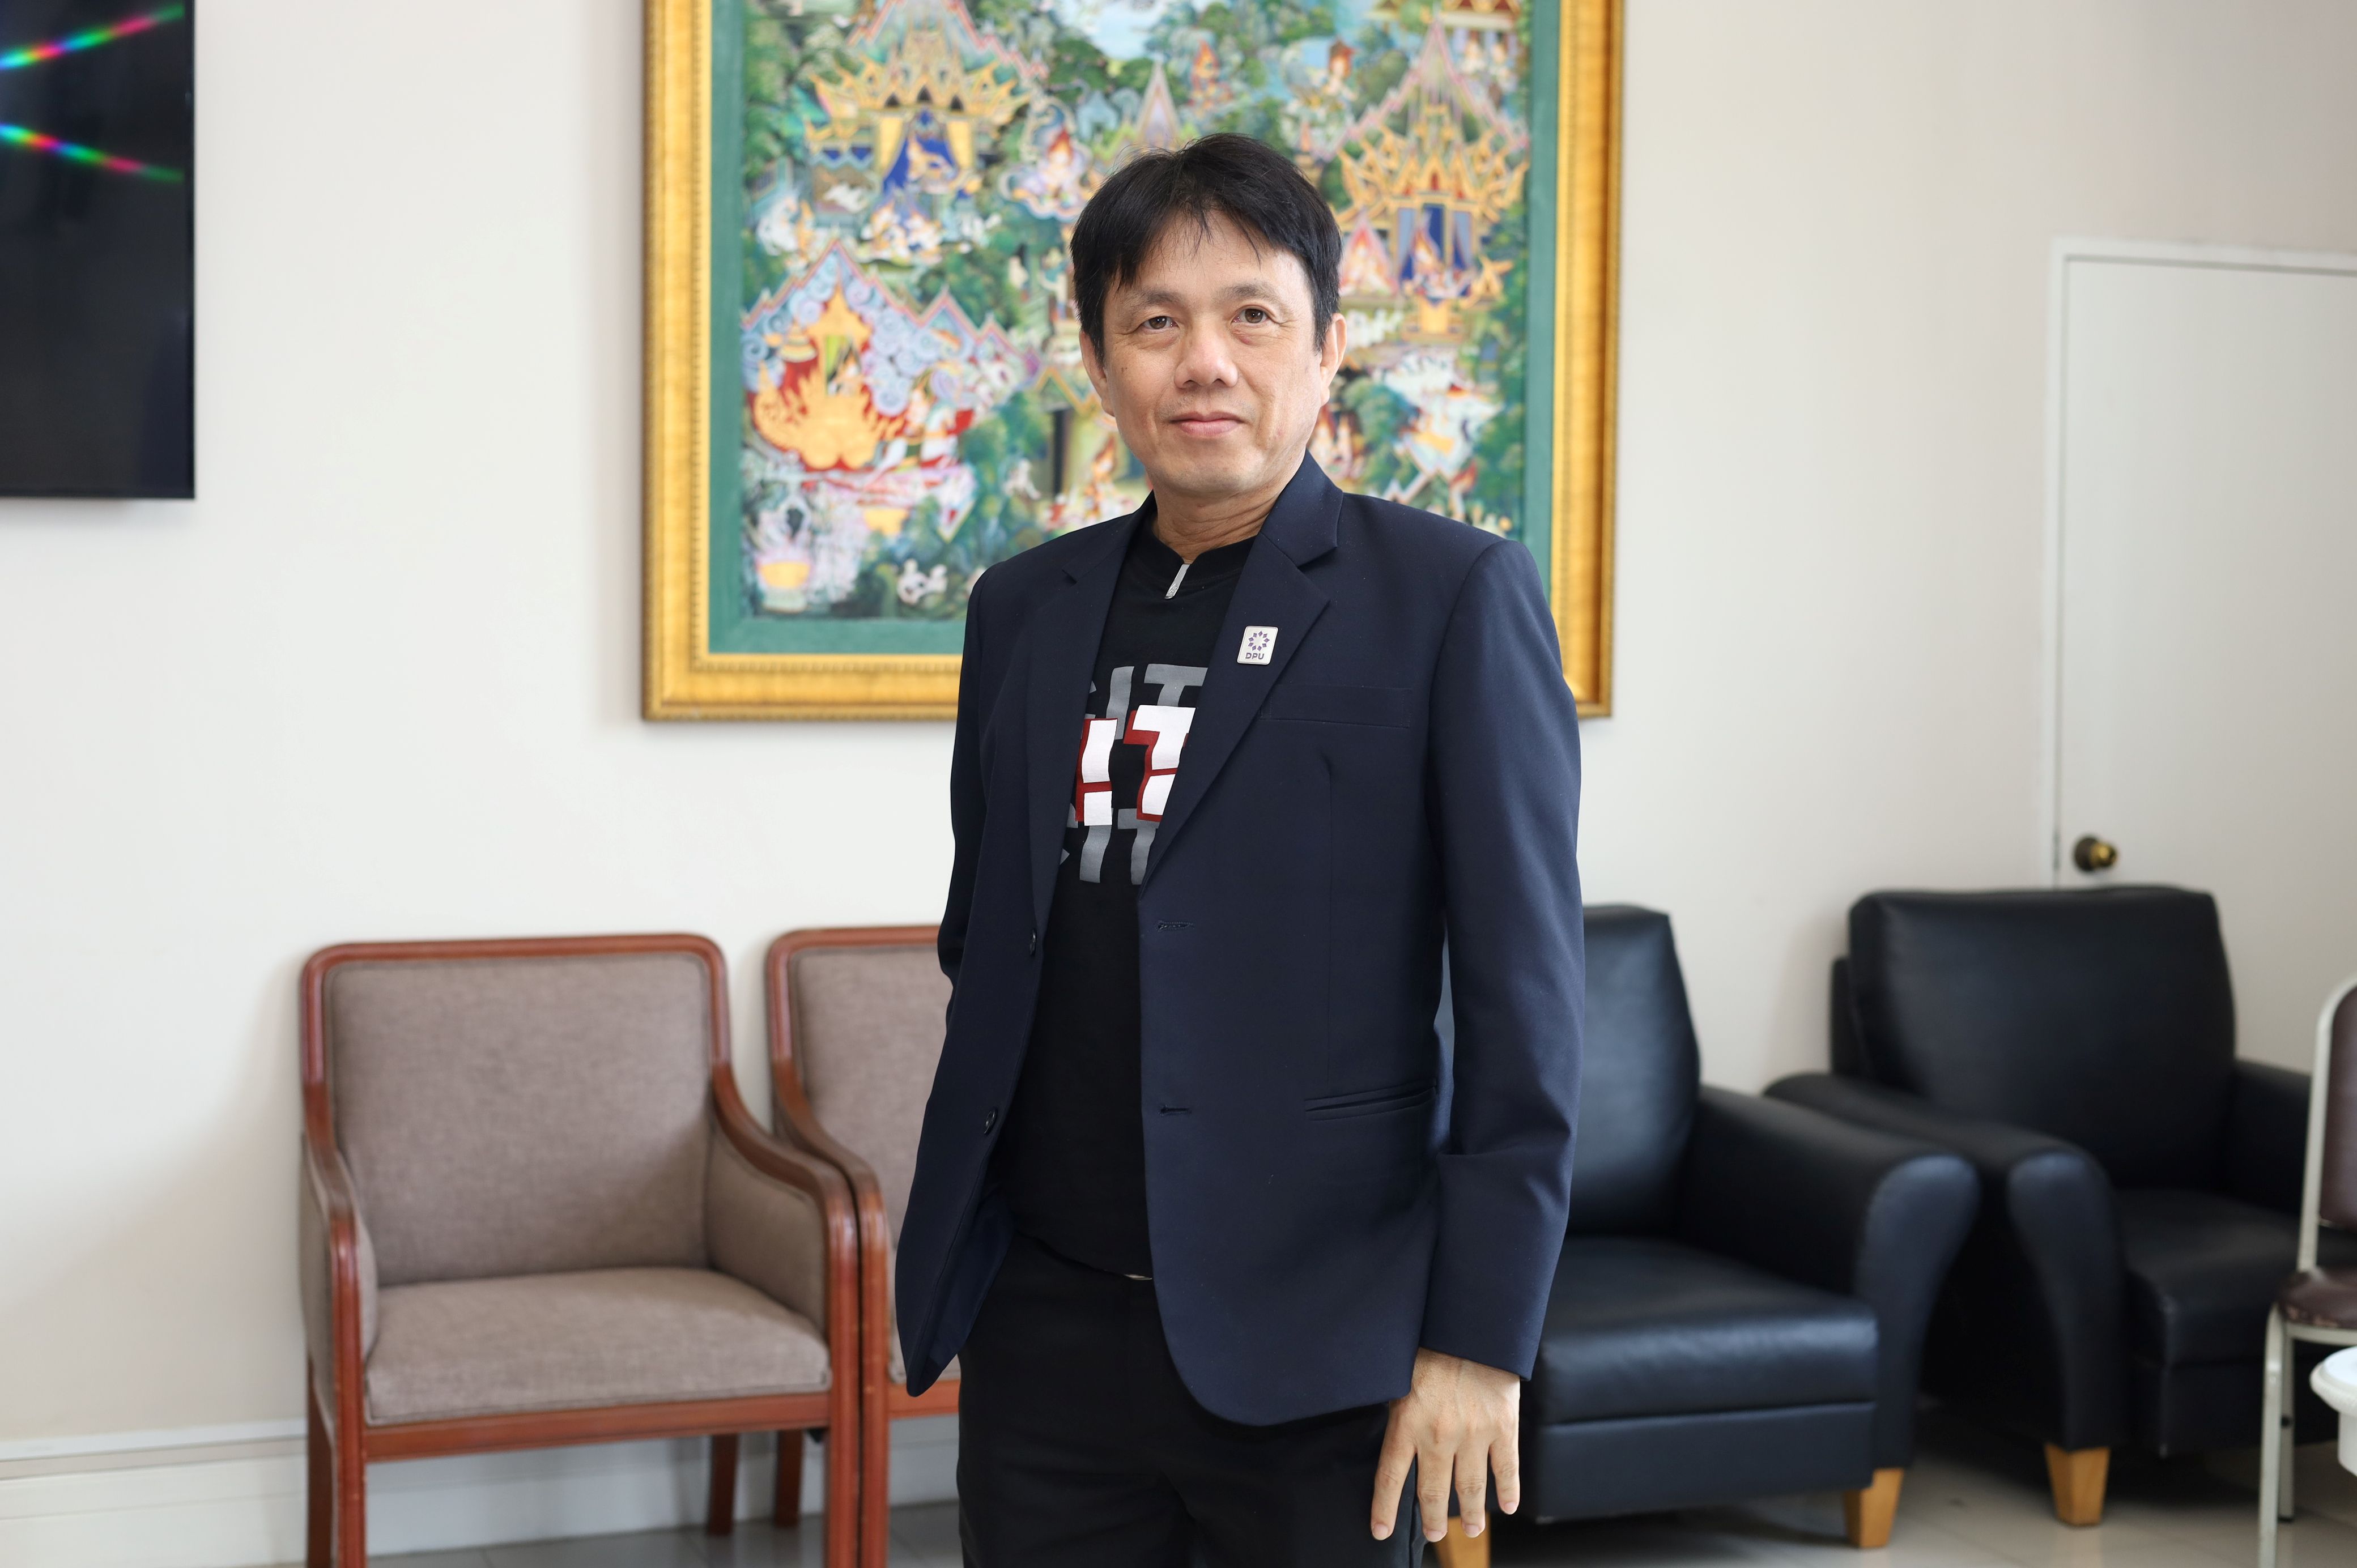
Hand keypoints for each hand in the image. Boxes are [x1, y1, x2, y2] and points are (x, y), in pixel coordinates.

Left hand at [1369, 1348, 1521, 1541]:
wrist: (1470, 1324)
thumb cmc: (1428, 1346)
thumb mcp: (1398, 1378)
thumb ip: (1398, 1414)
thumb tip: (1391, 1441)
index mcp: (1407, 1423)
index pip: (1390, 1479)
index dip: (1384, 1510)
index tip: (1380, 1531)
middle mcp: (1439, 1435)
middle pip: (1433, 1492)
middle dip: (1432, 1519)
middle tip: (1433, 1534)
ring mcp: (1474, 1434)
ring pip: (1471, 1488)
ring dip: (1470, 1514)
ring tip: (1471, 1528)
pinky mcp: (1503, 1427)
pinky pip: (1506, 1468)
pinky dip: (1508, 1491)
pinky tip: (1508, 1506)